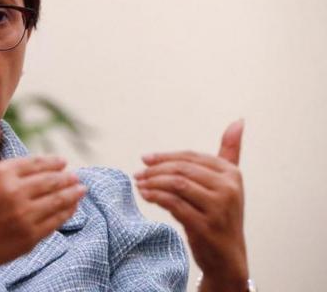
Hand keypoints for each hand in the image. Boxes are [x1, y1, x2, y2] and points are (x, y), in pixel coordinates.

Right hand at [0, 111, 86, 276]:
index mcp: (0, 173)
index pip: (35, 163)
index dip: (52, 162)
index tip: (62, 162)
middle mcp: (13, 192)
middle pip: (50, 180)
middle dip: (66, 177)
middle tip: (75, 176)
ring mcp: (23, 215)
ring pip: (57, 199)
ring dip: (72, 193)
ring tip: (80, 189)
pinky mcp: (29, 236)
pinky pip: (55, 220)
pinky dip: (66, 212)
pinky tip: (71, 207)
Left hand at [134, 120, 248, 290]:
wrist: (227, 257)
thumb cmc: (223, 216)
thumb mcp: (229, 182)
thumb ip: (229, 152)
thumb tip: (238, 121)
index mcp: (232, 173)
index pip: (191, 157)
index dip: (165, 156)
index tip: (146, 159)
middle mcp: (228, 188)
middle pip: (182, 169)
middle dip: (155, 169)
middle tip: (138, 173)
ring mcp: (218, 207)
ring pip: (176, 184)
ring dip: (153, 182)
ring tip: (139, 183)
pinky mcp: (205, 225)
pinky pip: (173, 203)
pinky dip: (155, 196)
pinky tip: (145, 195)